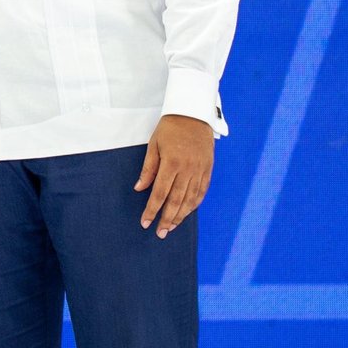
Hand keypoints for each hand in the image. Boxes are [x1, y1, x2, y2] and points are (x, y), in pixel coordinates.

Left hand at [135, 114, 213, 237]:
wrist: (193, 114)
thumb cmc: (169, 128)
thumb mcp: (153, 145)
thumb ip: (148, 169)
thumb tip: (140, 188)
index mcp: (172, 163)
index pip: (160, 193)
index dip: (152, 210)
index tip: (145, 222)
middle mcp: (188, 170)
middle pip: (176, 201)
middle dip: (166, 219)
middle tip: (160, 233)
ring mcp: (200, 170)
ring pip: (191, 200)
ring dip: (181, 215)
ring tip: (171, 227)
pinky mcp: (208, 169)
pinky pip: (202, 192)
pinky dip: (194, 204)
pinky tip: (187, 212)